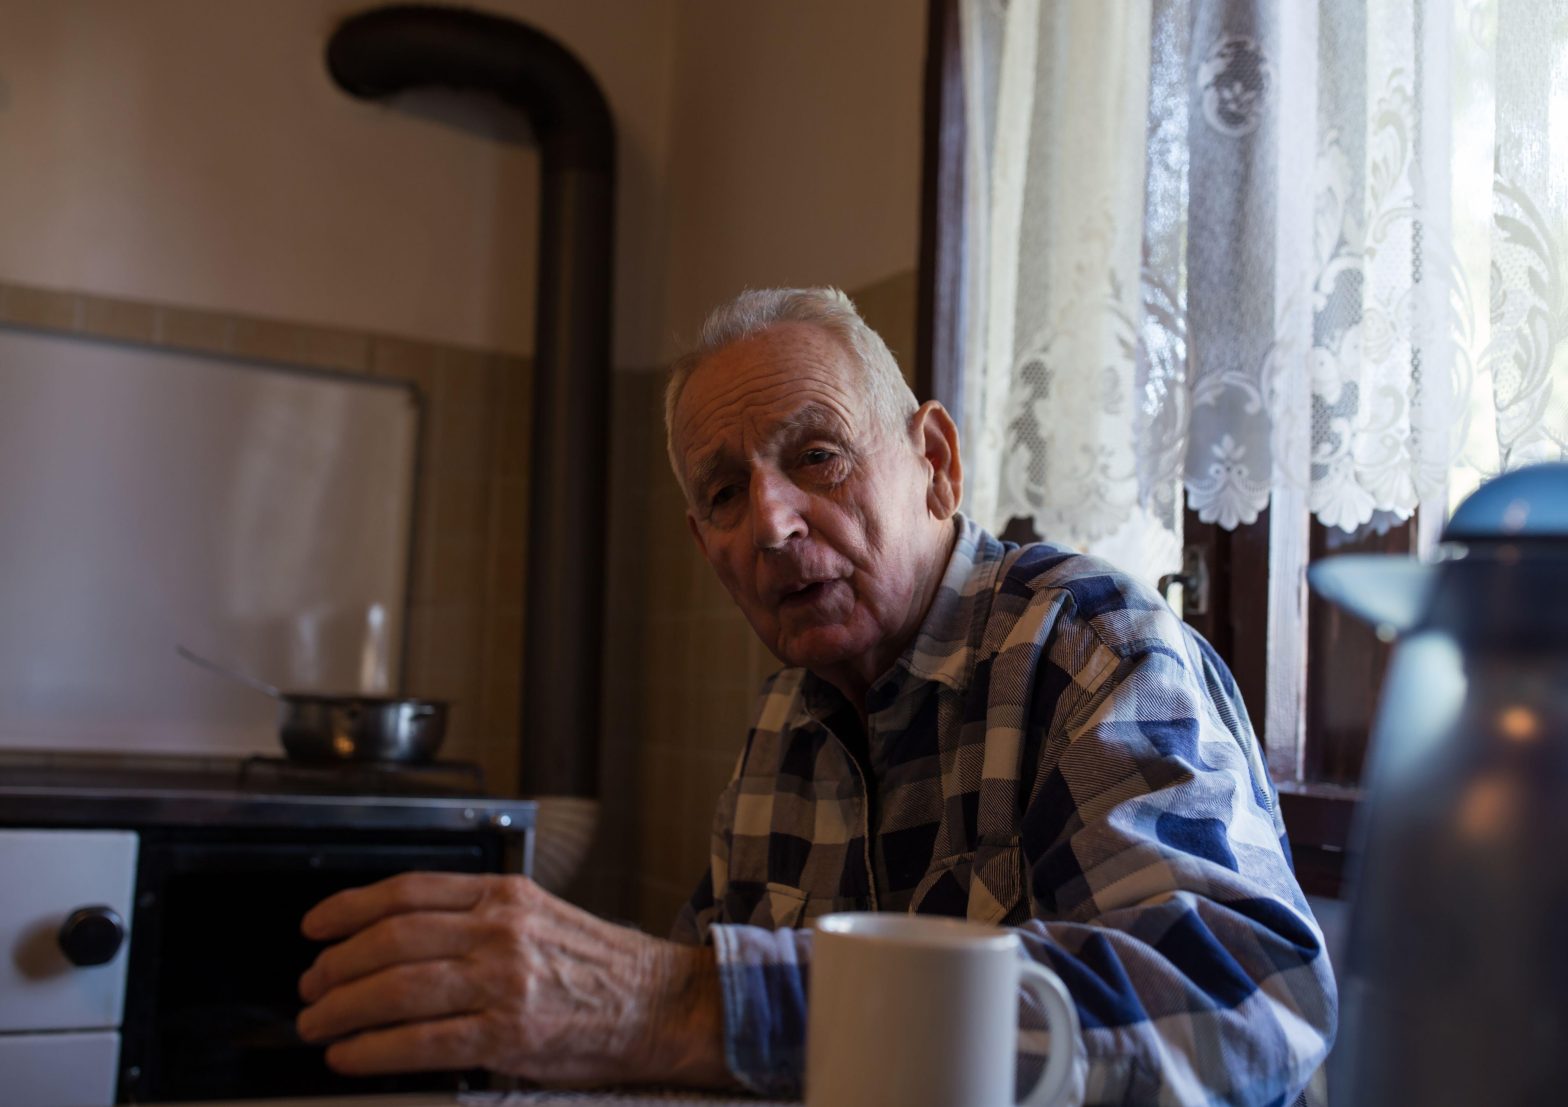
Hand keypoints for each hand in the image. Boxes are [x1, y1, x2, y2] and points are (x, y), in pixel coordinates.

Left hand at [295, 872, 730, 1087]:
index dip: (349, 908)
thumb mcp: (540, 917)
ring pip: (398, 988)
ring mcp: (505, 982)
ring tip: (318, 1025)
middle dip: (336, 965)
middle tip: (310, 986)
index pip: (408, 891)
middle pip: (392, 938)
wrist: (659, 1005)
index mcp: (505, 895)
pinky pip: (422, 1042)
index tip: (316, 926)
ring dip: (343, 1009)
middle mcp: (501, 930)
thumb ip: (479, 919)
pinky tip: (350, 1056)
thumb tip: (399, 941)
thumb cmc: (600, 968)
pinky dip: (374, 1050)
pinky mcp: (509, 1034)